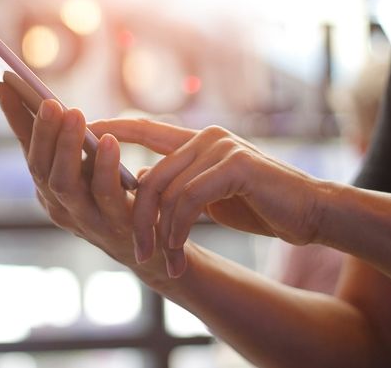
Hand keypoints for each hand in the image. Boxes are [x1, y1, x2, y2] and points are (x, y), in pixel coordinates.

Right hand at [0, 82, 140, 264]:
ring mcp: (83, 219)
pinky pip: (105, 195)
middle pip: (39, 167)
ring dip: (67, 147)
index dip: (13, 116)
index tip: (3, 82)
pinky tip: (110, 142)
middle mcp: (57, 204)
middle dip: (42, 132)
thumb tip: (57, 104)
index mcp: (48, 186)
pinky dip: (105, 167)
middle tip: (49, 102)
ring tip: (73, 115)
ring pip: (64, 183)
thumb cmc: (117, 200)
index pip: (26, 147)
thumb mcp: (90, 168)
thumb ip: (74, 144)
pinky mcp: (114, 227)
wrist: (151, 249)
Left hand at [89, 119, 325, 276]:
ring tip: (163, 261)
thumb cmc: (260, 205)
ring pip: (166, 189)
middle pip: (150, 175)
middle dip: (137, 218)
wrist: (312, 213)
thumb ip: (178, 185)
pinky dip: (178, 229)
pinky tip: (179, 252)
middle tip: (137, 252)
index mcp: (197, 141)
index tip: (78, 141)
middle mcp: (205, 137)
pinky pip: (189, 199)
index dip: (109, 131)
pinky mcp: (236, 165)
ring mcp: (221, 147)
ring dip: (160, 233)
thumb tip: (138, 183)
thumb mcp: (210, 195)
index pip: (142, 129)